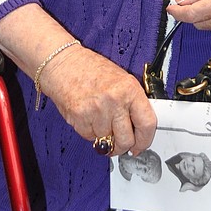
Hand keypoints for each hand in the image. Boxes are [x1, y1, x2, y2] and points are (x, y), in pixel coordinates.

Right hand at [39, 45, 156, 156]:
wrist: (63, 64)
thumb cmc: (90, 69)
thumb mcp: (120, 79)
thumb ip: (132, 102)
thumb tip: (140, 127)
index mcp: (129, 88)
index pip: (147, 123)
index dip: (145, 139)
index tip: (141, 145)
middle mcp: (115, 100)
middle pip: (126, 140)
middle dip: (123, 146)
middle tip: (119, 142)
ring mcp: (97, 111)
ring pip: (107, 142)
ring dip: (104, 136)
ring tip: (99, 117)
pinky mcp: (80, 120)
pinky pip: (90, 138)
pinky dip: (90, 132)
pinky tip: (88, 116)